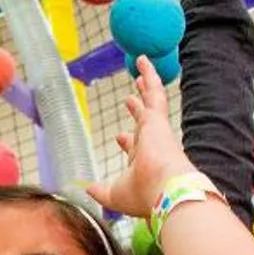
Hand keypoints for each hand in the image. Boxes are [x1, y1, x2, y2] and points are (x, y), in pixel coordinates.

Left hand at [87, 58, 187, 217]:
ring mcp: (156, 129)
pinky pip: (154, 90)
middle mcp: (152, 144)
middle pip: (144, 122)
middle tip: (131, 99)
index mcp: (143, 163)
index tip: (120, 137)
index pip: (134, 148)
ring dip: (146, 85)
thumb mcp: (114, 194)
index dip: (127, 142)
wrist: (165, 189)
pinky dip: (149, 75)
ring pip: (152, 101)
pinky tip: (143, 59)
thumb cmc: (143, 195)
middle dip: (138, 111)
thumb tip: (87, 188)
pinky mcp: (158, 117)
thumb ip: (101, 191)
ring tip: (141, 69)